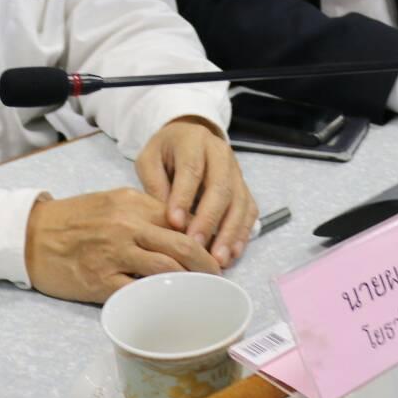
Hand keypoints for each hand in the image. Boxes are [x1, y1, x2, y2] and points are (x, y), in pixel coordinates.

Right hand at [24, 187, 221, 302]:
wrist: (31, 235)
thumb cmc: (74, 219)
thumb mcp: (112, 202)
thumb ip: (145, 211)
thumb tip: (180, 228)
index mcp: (132, 203)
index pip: (181, 217)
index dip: (203, 235)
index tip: (215, 249)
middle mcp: (126, 225)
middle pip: (182, 243)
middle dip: (207, 262)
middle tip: (218, 275)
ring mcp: (114, 254)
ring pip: (166, 269)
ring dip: (190, 282)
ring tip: (200, 290)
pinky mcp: (101, 281)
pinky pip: (139, 291)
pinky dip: (159, 297)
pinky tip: (170, 302)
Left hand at [135, 117, 257, 268]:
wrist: (187, 138)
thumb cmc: (165, 153)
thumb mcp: (149, 160)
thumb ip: (155, 185)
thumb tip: (168, 221)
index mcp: (193, 141)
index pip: (191, 169)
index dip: (184, 197)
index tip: (174, 223)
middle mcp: (220, 153)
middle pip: (221, 187)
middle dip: (209, 220)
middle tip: (196, 246)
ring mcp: (236, 171)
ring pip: (239, 202)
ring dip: (230, 232)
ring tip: (217, 259)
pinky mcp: (244, 187)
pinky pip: (249, 211)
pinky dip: (242, 233)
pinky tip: (232, 253)